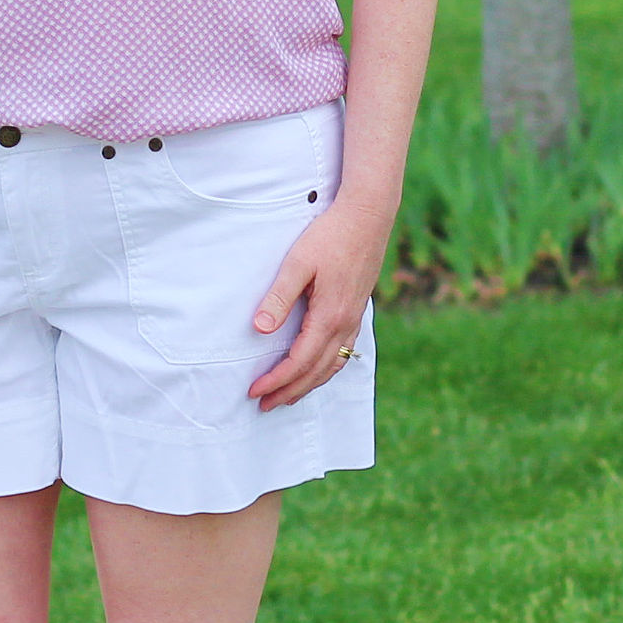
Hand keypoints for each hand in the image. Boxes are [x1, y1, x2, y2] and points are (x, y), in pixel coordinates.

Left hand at [248, 197, 390, 412]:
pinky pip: (343, 353)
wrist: (368, 216)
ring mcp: (354, 320)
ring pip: (332, 366)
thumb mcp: (297, 263)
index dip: (276, 380)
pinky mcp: (357, 312)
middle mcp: (345, 324)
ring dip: (308, 386)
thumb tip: (260, 330)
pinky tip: (316, 372)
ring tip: (286, 398)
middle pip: (316, 372)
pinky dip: (326, 370)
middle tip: (264, 406)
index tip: (254, 392)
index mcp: (329, 316)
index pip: (299, 362)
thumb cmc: (330, 235)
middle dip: (289, 392)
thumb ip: (278, 298)